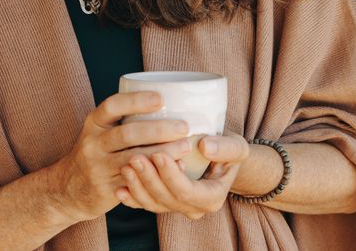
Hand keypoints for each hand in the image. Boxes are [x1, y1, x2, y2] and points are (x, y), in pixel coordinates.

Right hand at [55, 91, 194, 221]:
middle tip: (183, 127)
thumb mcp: (101, 130)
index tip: (161, 99)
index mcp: (94, 122)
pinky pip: (136, 181)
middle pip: (127, 133)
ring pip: (134, 158)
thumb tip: (171, 102)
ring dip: (163, 153)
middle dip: (158, 129)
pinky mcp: (107, 189)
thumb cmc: (98, 151)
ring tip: (185, 147)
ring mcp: (99, 167)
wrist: (69, 188)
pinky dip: (158, 174)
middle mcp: (93, 143)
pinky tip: (176, 168)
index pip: (113, 106)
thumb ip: (126, 118)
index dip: (136, 101)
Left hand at [115, 133, 251, 219]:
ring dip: (137, 186)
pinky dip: (132, 198)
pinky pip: (145, 204)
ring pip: (153, 204)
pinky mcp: (163, 203)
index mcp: (212, 198)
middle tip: (135, 157)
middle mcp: (193, 208)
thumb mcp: (236, 147)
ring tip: (126, 166)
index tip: (158, 154)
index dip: (170, 175)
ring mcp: (177, 208)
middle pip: (166, 199)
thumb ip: (225, 148)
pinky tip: (119, 187)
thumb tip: (205, 146)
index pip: (186, 191)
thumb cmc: (228, 151)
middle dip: (149, 179)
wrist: (221, 160)